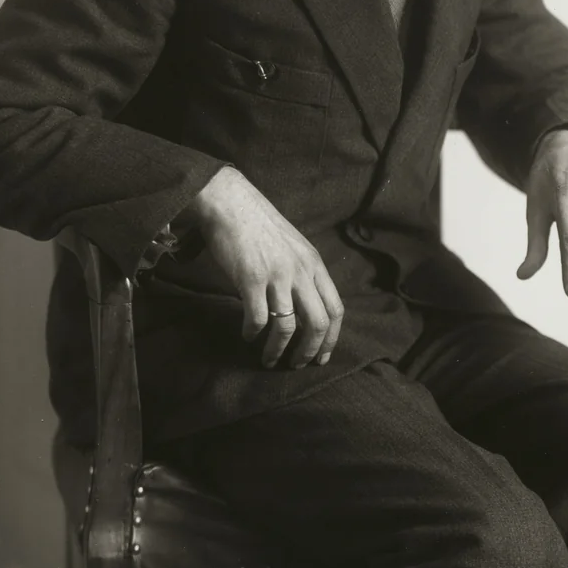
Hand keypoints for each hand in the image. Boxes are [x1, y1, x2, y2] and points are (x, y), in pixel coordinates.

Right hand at [189, 167, 343, 368]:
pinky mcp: (251, 279)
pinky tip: (247, 335)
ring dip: (278, 350)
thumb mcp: (294, 247)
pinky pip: (258, 319)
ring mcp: (277, 275)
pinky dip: (253, 333)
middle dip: (309, 351)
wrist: (231, 203)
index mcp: (314, 264)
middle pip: (318, 323)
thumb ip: (303, 273)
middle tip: (297, 364)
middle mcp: (301, 271)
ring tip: (269, 360)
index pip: (336, 309)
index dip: (332, 338)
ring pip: (288, 327)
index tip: (322, 356)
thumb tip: (305, 308)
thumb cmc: (260, 226)